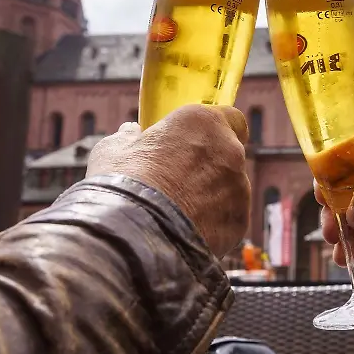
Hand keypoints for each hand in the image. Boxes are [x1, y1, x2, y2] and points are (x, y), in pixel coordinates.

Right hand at [87, 104, 249, 256]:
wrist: (134, 235)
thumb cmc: (122, 184)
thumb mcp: (114, 150)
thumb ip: (129, 138)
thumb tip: (130, 133)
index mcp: (203, 123)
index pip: (232, 118)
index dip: (217, 131)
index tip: (203, 141)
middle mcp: (229, 150)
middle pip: (229, 155)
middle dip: (211, 165)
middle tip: (181, 180)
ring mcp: (239, 187)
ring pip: (231, 189)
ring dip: (213, 196)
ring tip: (179, 213)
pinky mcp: (240, 221)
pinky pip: (230, 218)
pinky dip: (215, 223)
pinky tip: (187, 231)